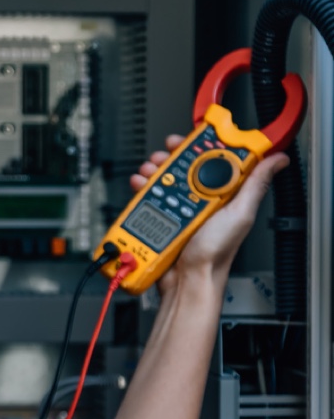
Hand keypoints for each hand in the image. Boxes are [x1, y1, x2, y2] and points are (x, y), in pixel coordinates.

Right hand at [130, 134, 289, 293]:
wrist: (187, 280)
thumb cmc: (215, 255)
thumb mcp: (240, 215)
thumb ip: (255, 186)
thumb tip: (277, 160)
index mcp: (224, 196)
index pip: (215, 160)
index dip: (203, 145)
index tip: (192, 137)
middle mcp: (202, 201)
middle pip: (186, 167)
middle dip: (172, 156)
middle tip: (165, 154)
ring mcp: (180, 210)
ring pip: (165, 180)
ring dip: (154, 171)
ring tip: (149, 172)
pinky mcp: (162, 220)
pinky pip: (150, 199)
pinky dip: (142, 190)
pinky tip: (141, 187)